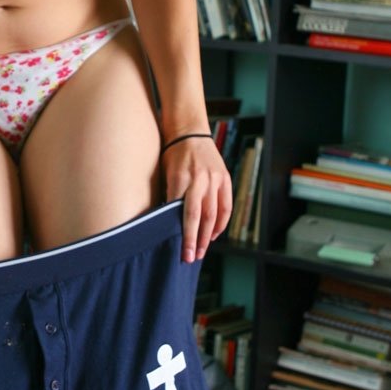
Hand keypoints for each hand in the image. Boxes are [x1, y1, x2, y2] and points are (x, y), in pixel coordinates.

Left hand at [161, 136, 231, 263]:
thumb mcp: (164, 173)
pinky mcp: (224, 178)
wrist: (189, 131)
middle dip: (193, 240)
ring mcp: (214, 179)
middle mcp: (199, 179)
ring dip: (207, 236)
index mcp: (180, 178)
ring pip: (213, 214)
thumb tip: (165, 224)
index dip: (179, 233)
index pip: (179, 212)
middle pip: (197, 216)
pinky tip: (213, 235)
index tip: (177, 250)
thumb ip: (168, 196)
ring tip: (200, 252)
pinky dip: (221, 223)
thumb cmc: (171, 154)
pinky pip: (226, 206)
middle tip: (189, 258)